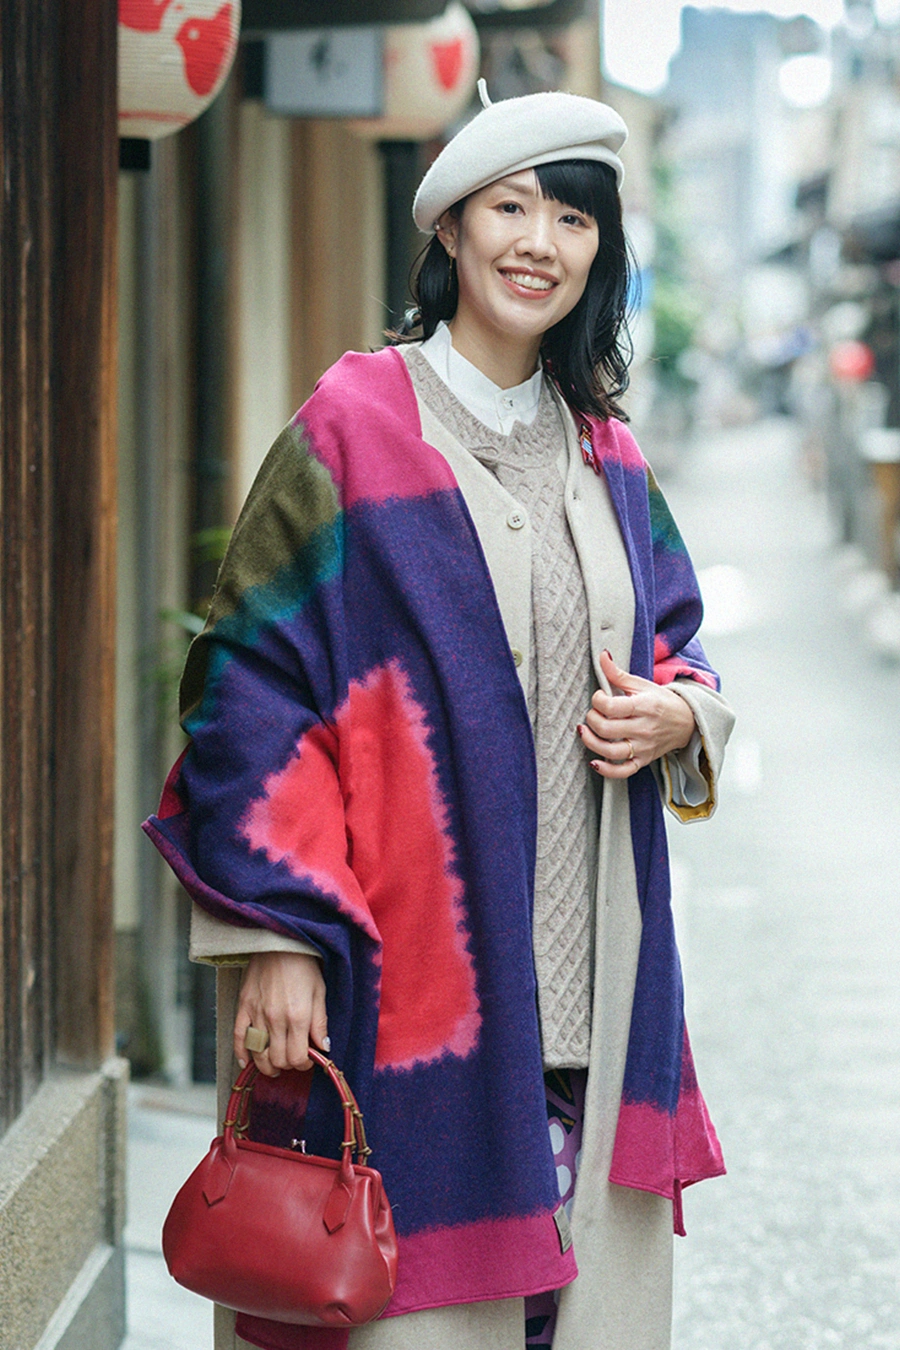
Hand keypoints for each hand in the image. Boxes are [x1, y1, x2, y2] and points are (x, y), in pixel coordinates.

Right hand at [233, 951, 328, 1077]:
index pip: (298, 1058)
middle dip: (287, 1066)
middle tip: (292, 1059)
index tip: (307, 1060)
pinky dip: (242, 1054)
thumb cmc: (303, 966)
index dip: (304, 1064)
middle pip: (278, 1060)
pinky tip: (247, 1063)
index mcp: (298, 1017)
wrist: (279, 942)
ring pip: (258, 1054)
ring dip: (267, 1066)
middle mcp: (276, 1019)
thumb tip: (324, 1048)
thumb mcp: (319, 992)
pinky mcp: (243, 1007)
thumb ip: (320, 1023)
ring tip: (274, 1066)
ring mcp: (257, 1014)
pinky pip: (239, 1038)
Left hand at [577, 649, 695, 778]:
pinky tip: (595, 762)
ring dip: (591, 742)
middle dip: (592, 719)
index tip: (599, 696)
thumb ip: (618, 674)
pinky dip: (607, 770)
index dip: (597, 700)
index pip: (612, 707)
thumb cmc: (662, 702)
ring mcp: (643, 747)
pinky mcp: (643, 760)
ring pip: (611, 752)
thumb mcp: (642, 685)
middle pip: (607, 729)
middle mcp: (643, 729)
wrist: (688, 722)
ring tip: (584, 731)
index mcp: (644, 707)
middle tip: (593, 713)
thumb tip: (602, 655)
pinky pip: (623, 771)